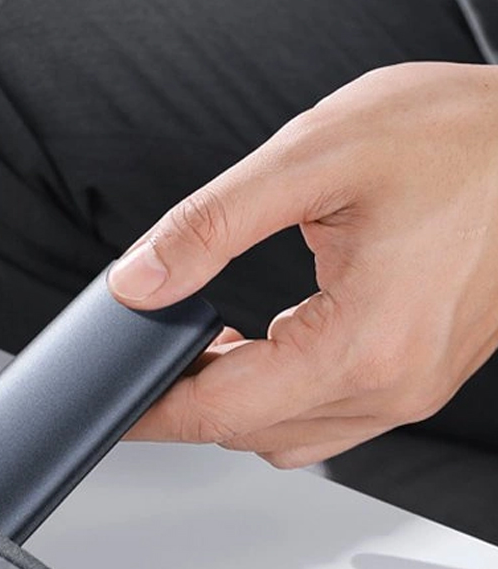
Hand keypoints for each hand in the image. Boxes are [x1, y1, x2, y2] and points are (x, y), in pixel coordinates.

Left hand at [109, 62, 497, 467]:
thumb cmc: (459, 136)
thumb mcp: (313, 157)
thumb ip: (211, 226)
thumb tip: (139, 281)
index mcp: (365, 343)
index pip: (223, 411)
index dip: (153, 408)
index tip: (109, 399)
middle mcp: (397, 384)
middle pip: (253, 431)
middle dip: (188, 399)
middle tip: (145, 350)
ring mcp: (418, 385)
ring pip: (293, 433)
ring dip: (236, 400)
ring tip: (198, 339)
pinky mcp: (428, 370)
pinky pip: (334, 412)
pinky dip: (283, 390)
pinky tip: (261, 341)